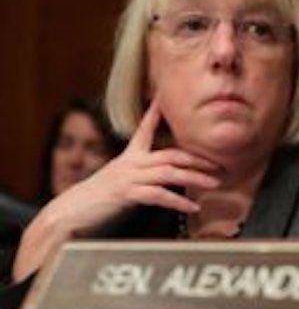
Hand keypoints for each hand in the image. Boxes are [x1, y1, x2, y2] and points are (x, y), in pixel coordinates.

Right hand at [13, 99, 220, 280]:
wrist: (68, 212)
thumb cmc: (95, 199)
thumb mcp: (118, 180)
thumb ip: (139, 176)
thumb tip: (160, 177)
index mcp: (128, 157)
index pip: (144, 129)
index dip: (155, 112)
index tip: (164, 96)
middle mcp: (130, 162)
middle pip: (171, 155)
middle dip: (198, 160)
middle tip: (220, 165)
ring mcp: (128, 176)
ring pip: (169, 172)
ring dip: (195, 178)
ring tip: (215, 184)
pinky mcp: (125, 193)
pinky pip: (158, 194)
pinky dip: (177, 200)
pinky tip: (192, 207)